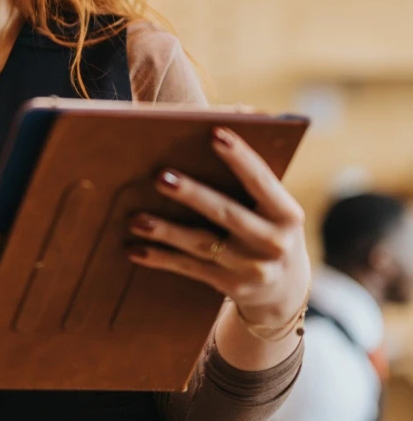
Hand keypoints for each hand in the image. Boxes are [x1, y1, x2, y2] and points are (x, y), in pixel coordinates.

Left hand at [126, 126, 309, 327]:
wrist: (284, 290)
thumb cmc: (268, 228)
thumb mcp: (274, 208)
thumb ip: (252, 182)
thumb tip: (216, 130)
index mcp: (287, 213)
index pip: (261, 180)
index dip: (239, 156)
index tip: (214, 132)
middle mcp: (273, 242)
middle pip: (226, 213)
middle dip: (192, 194)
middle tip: (160, 177)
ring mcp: (252, 268)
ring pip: (201, 244)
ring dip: (165, 231)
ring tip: (135, 219)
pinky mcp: (230, 285)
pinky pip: (189, 268)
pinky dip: (160, 258)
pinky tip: (134, 248)